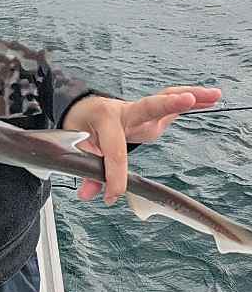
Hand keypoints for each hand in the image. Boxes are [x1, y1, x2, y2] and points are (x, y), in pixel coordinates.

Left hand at [61, 86, 221, 204]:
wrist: (83, 109)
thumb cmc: (81, 125)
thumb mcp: (77, 145)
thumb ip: (86, 169)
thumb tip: (89, 194)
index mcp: (104, 118)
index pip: (114, 150)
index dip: (114, 176)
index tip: (112, 195)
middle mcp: (125, 110)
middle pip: (148, 107)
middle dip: (168, 104)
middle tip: (186, 99)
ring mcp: (139, 110)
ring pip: (166, 100)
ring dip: (191, 97)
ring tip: (214, 95)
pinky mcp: (150, 114)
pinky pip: (171, 106)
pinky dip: (192, 102)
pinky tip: (211, 100)